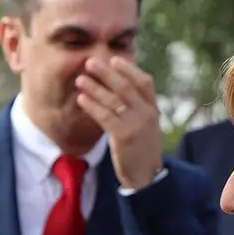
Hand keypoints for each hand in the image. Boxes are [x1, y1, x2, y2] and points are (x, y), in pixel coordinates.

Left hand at [75, 56, 163, 189]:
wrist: (146, 175)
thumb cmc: (141, 148)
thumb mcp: (146, 125)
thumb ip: (137, 107)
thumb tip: (119, 87)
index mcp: (153, 109)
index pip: (144, 82)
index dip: (129, 69)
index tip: (113, 59)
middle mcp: (146, 114)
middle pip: (126, 87)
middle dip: (107, 73)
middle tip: (90, 62)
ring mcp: (136, 124)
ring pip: (113, 100)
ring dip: (94, 87)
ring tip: (80, 79)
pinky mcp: (124, 136)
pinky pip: (105, 116)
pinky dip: (92, 106)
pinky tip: (81, 99)